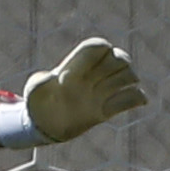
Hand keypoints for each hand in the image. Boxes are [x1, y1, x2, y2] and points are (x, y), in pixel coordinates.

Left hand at [22, 39, 148, 144]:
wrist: (47, 124)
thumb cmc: (38, 102)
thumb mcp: (34, 90)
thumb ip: (41, 81)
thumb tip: (54, 79)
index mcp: (76, 64)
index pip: (97, 46)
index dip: (88, 57)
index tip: (64, 80)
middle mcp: (94, 73)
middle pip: (118, 57)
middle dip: (108, 70)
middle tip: (88, 88)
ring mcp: (105, 89)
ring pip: (131, 74)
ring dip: (121, 84)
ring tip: (100, 98)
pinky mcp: (112, 107)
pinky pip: (136, 96)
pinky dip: (132, 99)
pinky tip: (108, 109)